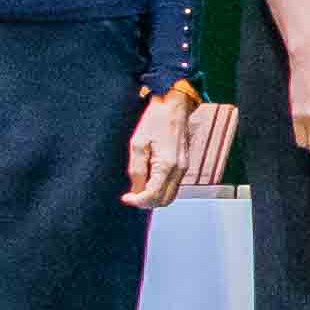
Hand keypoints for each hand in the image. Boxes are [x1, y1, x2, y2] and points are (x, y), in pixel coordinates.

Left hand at [122, 87, 196, 208]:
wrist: (174, 106)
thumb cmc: (155, 120)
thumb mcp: (138, 143)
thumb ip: (137, 169)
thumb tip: (136, 189)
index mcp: (166, 165)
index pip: (153, 196)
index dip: (137, 201)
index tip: (126, 198)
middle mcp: (179, 170)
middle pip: (164, 201)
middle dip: (146, 203)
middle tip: (131, 196)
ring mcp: (183, 168)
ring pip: (170, 196)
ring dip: (154, 197)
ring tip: (138, 189)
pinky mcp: (184, 165)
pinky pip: (173, 186)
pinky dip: (161, 189)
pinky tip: (149, 180)